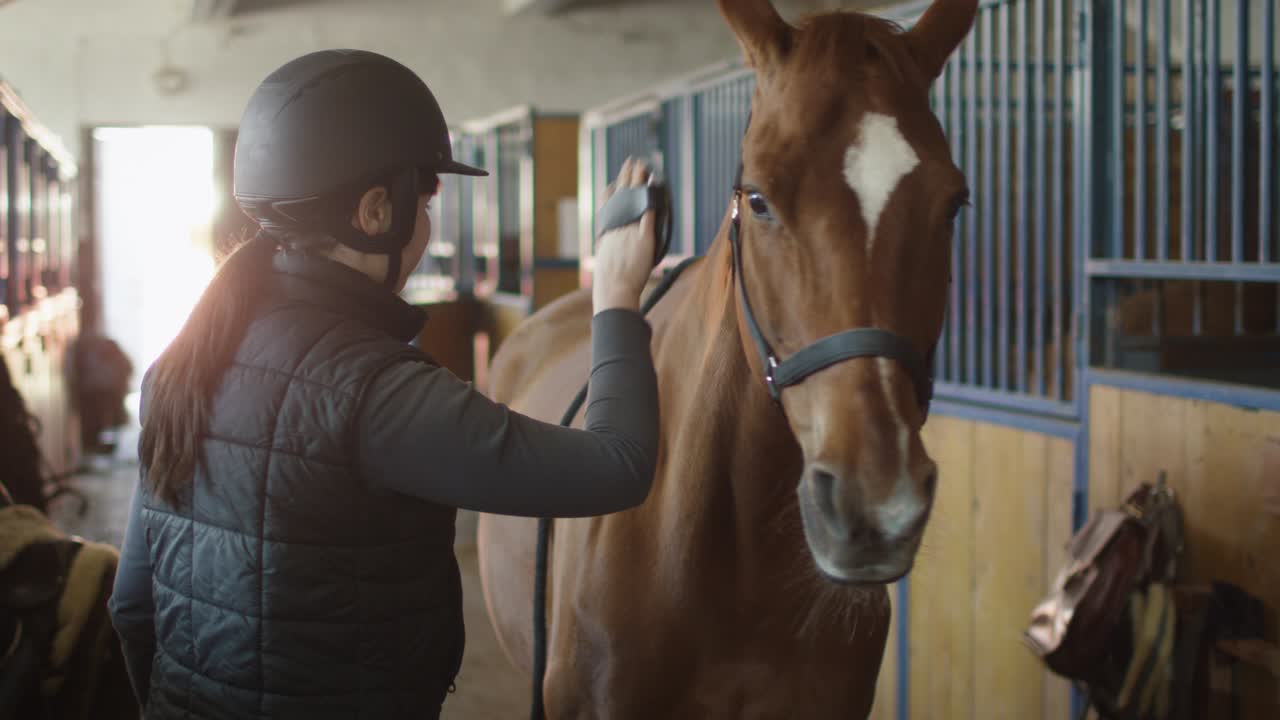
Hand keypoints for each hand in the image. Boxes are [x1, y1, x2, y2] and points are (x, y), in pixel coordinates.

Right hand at [593, 157, 657, 314]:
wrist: (615, 289)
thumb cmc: (609, 279)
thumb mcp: (604, 257)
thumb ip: (609, 245)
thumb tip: (610, 241)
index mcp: (608, 230)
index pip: (608, 203)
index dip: (612, 190)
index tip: (615, 181)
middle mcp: (618, 226)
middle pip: (623, 195)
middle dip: (627, 176)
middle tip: (632, 161)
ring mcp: (630, 231)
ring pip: (635, 200)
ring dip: (640, 182)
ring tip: (644, 167)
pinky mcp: (644, 239)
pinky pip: (649, 215)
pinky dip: (651, 201)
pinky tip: (655, 190)